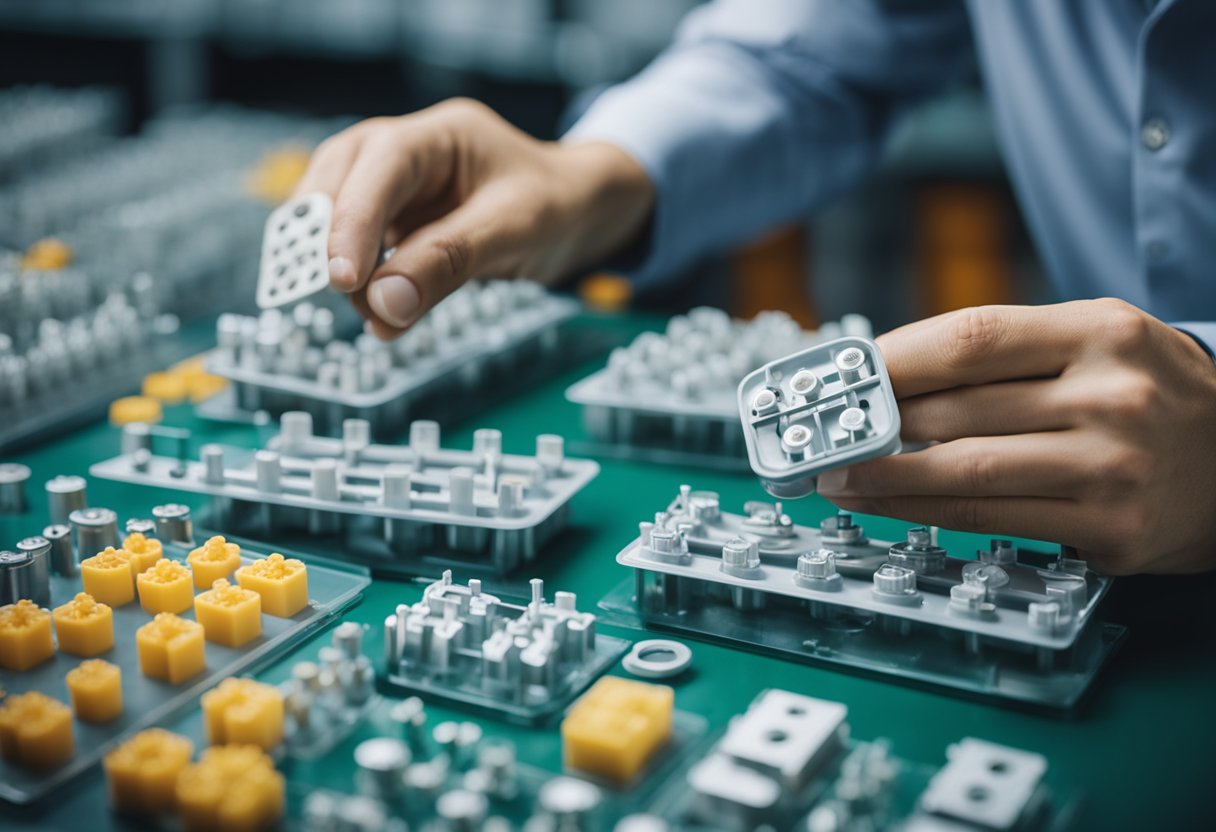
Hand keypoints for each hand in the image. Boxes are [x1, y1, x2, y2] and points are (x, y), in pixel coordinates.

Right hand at [293, 99, 653, 338]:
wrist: (579, 212)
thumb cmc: (555, 207)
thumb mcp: (514, 232)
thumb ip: (449, 263)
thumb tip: (384, 304)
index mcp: (440, 135)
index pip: (379, 164)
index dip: (352, 220)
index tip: (343, 279)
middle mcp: (407, 151)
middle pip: (337, 177)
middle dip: (330, 237)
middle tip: (342, 294)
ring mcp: (395, 187)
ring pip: (336, 213)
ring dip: (344, 264)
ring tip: (374, 313)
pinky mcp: (395, 222)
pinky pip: (361, 248)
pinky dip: (362, 282)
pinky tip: (379, 312)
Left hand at [817, 299, 1215, 574]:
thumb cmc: (1152, 393)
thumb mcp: (1100, 341)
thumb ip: (1010, 352)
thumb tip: (895, 372)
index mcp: (1102, 332)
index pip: (972, 337)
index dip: (894, 358)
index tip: (846, 374)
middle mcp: (1110, 396)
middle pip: (956, 408)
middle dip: (875, 423)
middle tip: (826, 431)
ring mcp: (1112, 467)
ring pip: (964, 472)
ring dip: (884, 478)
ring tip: (837, 475)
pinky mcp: (1110, 529)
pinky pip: (991, 520)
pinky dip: (925, 514)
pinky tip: (887, 506)